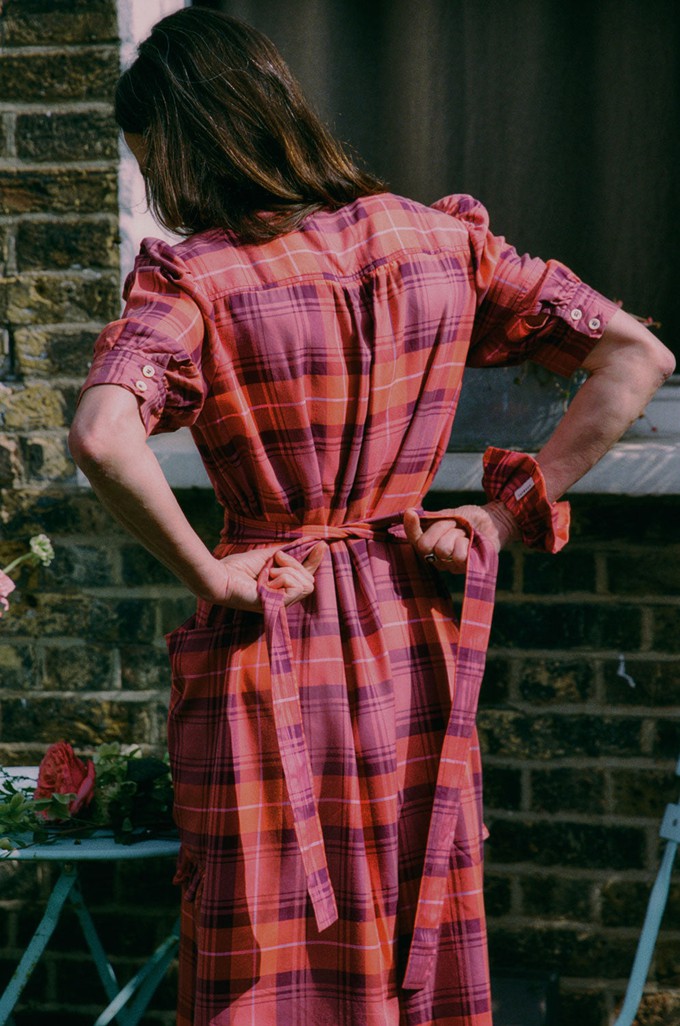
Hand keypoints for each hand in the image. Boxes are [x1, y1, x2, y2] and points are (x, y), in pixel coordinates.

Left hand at [206, 542, 326, 611]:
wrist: (222, 575)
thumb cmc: (238, 568)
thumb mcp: (268, 556)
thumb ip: (288, 553)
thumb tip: (309, 543)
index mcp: (280, 587)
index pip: (306, 576)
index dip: (315, 561)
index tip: (322, 544)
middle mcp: (283, 598)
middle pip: (310, 581)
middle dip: (295, 564)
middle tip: (276, 560)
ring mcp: (281, 604)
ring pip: (306, 584)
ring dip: (288, 571)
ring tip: (269, 572)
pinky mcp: (277, 606)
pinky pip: (296, 587)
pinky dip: (284, 576)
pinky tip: (268, 579)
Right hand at [403, 502, 518, 573]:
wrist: (493, 521)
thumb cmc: (470, 518)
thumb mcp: (449, 514)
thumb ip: (432, 518)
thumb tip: (409, 513)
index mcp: (430, 543)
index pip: (413, 539)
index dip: (410, 528)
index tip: (411, 513)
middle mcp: (437, 557)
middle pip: (426, 545)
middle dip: (441, 528)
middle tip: (455, 525)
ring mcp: (450, 565)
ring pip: (442, 549)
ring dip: (456, 535)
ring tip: (466, 534)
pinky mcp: (465, 569)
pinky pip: (458, 556)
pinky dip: (466, 543)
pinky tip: (472, 542)